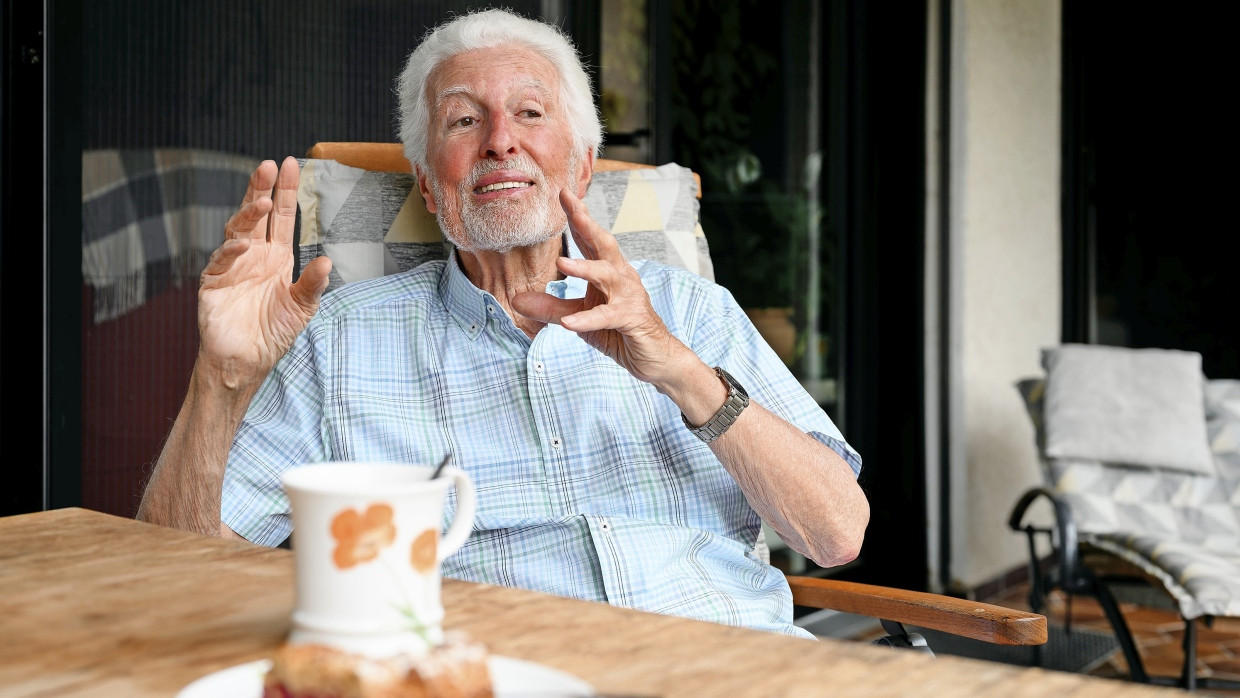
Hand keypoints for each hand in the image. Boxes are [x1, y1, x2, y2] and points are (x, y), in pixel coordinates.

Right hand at [197, 156, 331, 388]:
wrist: (246, 361)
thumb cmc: (273, 333)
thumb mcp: (302, 307)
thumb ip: (312, 284)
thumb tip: (328, 262)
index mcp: (275, 256)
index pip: (281, 217)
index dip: (285, 192)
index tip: (290, 164)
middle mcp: (253, 255)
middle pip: (256, 215)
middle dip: (261, 189)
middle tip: (269, 166)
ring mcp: (232, 266)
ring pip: (238, 231)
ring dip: (248, 215)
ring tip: (261, 201)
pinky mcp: (214, 282)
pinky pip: (221, 261)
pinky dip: (231, 252)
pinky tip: (243, 246)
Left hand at [511, 188, 689, 387]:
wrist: (655, 357)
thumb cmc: (619, 332)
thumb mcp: (579, 318)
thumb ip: (550, 308)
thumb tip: (516, 300)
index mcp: (608, 271)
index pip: (590, 239)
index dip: (578, 216)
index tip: (563, 193)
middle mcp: (621, 277)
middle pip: (604, 245)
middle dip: (588, 224)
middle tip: (571, 205)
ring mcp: (628, 296)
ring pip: (607, 276)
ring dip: (585, 268)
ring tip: (561, 263)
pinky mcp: (632, 319)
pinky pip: (608, 316)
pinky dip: (588, 319)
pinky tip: (569, 323)